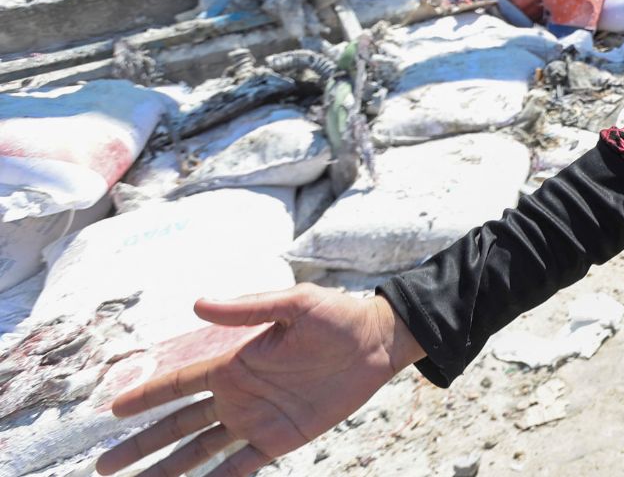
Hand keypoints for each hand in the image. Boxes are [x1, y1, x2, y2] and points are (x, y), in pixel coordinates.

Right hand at [100, 285, 421, 476]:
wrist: (379, 342)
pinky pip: (243, 466)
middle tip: (104, 467)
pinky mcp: (282, 438)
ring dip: (170, 471)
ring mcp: (257, 420)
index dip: (145, 398)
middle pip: (177, 426)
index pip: (178, 385)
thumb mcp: (294, 304)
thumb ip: (248, 307)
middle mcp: (237, 396)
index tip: (112, 412)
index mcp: (234, 364)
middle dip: (141, 447)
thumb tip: (198, 303)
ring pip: (201, 452)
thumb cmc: (337, 317)